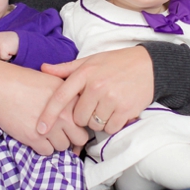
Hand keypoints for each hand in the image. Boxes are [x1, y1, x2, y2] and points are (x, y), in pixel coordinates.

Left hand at [0, 31, 18, 61]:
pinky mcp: (3, 47)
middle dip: (0, 54)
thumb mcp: (3, 40)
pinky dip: (8, 57)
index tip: (4, 50)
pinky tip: (12, 51)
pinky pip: (3, 57)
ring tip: (10, 50)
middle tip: (8, 50)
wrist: (23, 39)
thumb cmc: (14, 41)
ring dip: (4, 56)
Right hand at [0, 60, 89, 154]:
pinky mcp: (34, 138)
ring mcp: (50, 128)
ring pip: (63, 146)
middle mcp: (64, 115)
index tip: (74, 125)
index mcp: (71, 99)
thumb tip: (81, 108)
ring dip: (56, 142)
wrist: (1, 86)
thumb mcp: (54, 80)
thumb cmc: (26, 81)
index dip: (81, 124)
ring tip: (47, 132)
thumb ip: (70, 95)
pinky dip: (43, 147)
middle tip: (63, 132)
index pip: (87, 121)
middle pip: (80, 138)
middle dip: (72, 137)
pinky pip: (47, 151)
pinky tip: (37, 136)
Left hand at [39, 46, 153, 134]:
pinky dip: (111, 125)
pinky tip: (116, 112)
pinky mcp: (125, 109)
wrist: (149, 65)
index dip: (48, 115)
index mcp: (85, 73)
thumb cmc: (116, 63)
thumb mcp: (90, 61)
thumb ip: (66, 68)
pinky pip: (110, 128)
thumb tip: (43, 68)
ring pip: (93, 125)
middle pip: (78, 117)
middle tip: (94, 105)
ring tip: (107, 106)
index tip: (40, 128)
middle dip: (83, 116)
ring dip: (98, 121)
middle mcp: (96, 86)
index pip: (61, 97)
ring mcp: (111, 99)